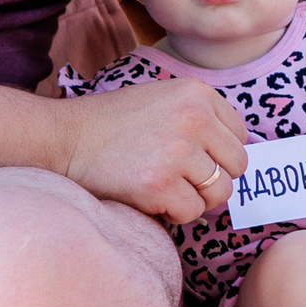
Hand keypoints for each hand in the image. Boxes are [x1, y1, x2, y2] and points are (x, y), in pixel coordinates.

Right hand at [57, 76, 248, 225]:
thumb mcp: (163, 99)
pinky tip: (150, 198)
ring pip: (218, 193)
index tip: (193, 158)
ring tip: (164, 187)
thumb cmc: (113, 124)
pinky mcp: (160, 183)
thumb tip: (234, 156)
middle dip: (212, 179)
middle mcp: (194, 118)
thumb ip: (201, 118)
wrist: (65, 138)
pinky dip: (174, 213)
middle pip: (237, 166)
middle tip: (180, 180)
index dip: (218, 154)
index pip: (240, 135)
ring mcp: (178, 151)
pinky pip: (191, 212)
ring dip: (194, 198)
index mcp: (198, 93)